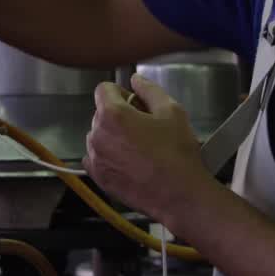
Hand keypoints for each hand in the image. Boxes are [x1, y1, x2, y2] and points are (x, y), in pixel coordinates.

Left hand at [83, 75, 211, 223]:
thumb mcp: (171, 111)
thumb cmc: (177, 154)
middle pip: (101, 113)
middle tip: (145, 128)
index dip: (121, 92)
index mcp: (112, 115)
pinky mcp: (98, 177)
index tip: (135, 103)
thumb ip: (149, 90)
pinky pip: (96, 158)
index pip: (104, 89)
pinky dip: (108, 156)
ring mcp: (95, 157)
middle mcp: (97, 135)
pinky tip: (131, 162)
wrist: (179, 195)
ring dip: (113, 136)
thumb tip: (136, 80)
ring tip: (141, 148)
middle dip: (120, 115)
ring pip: (98, 136)